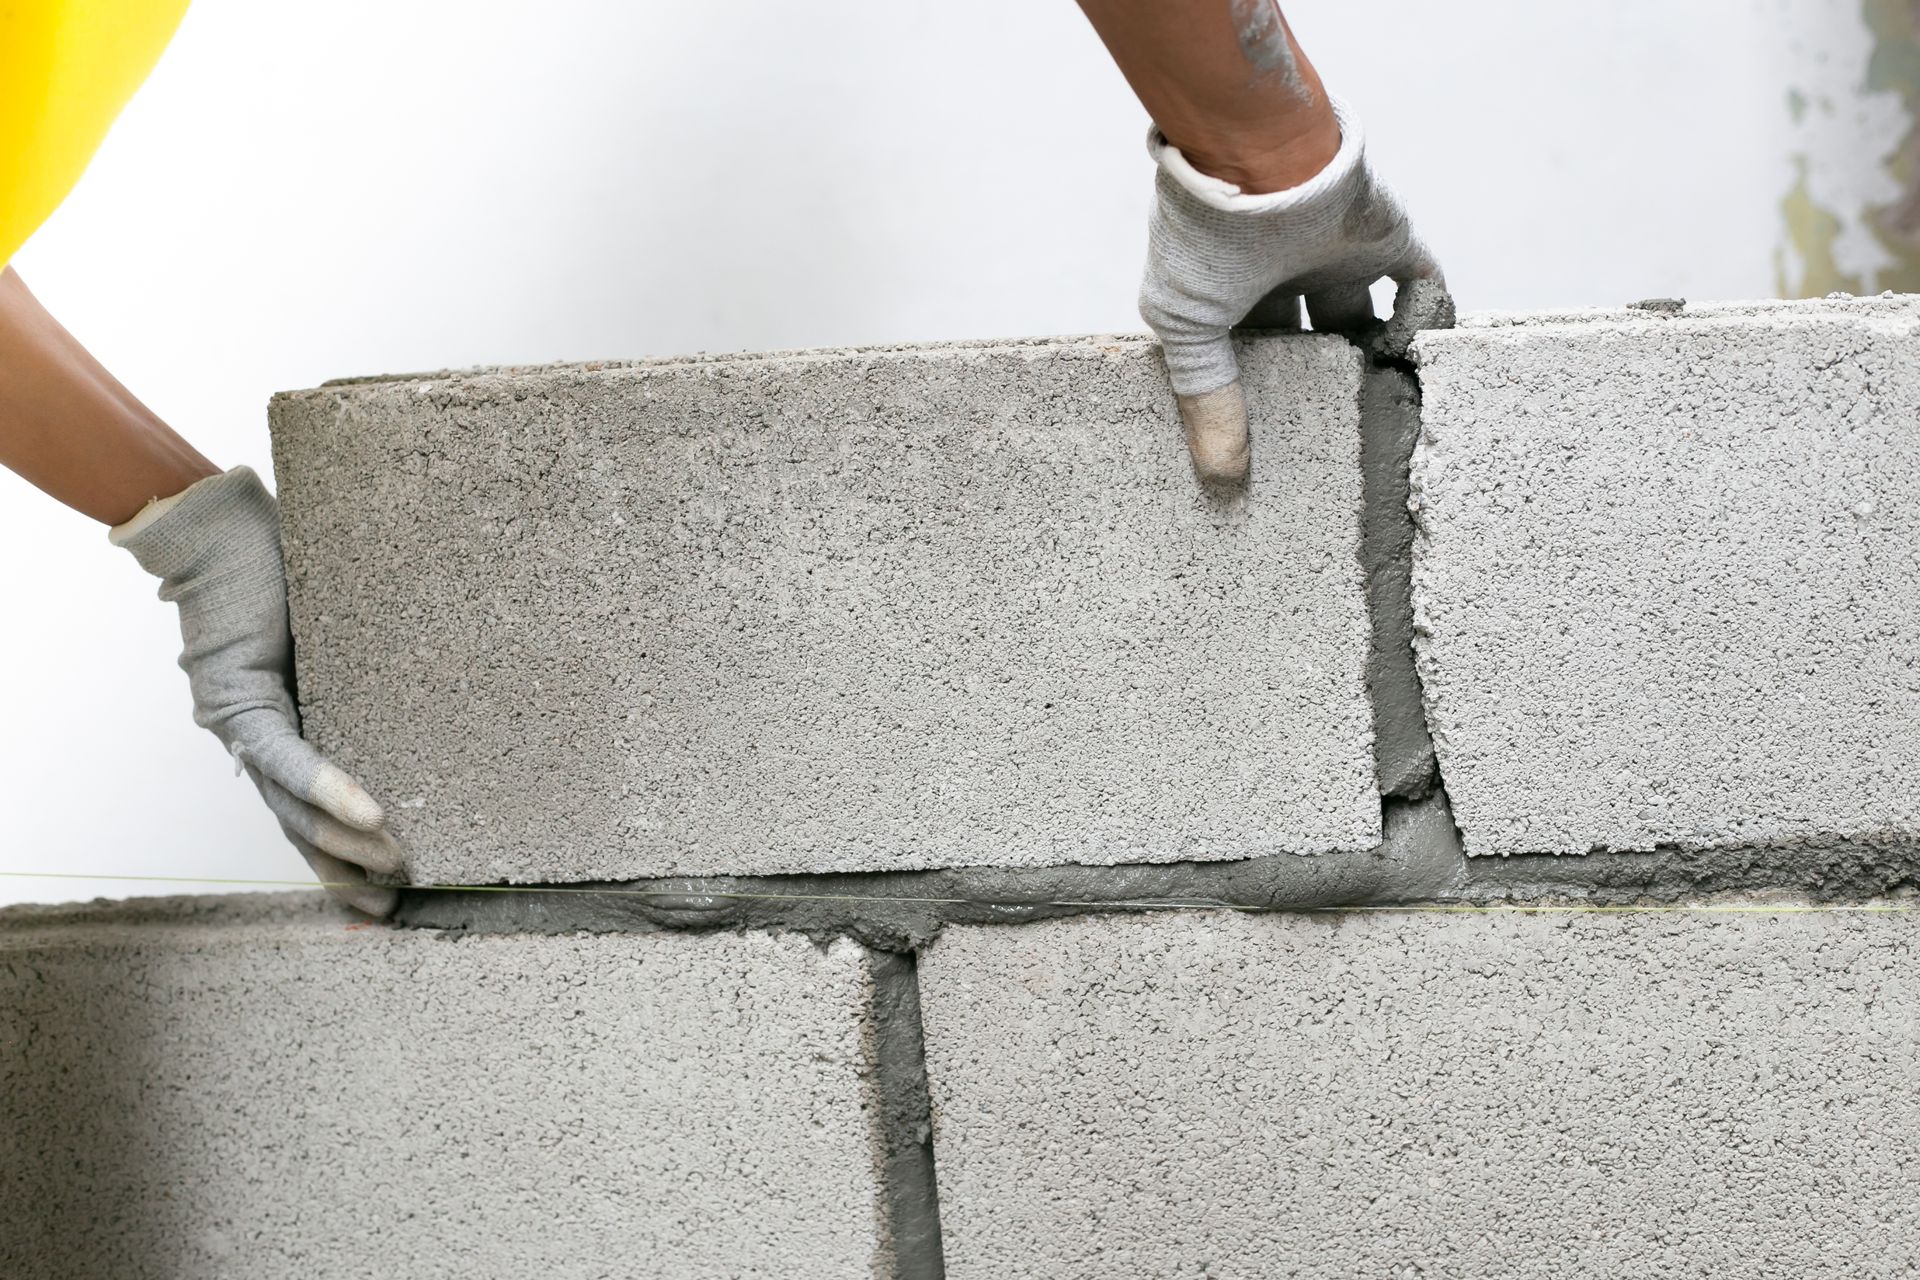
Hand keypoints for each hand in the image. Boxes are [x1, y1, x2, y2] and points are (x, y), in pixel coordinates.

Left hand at [112, 467, 401, 915]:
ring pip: (293, 809)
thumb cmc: (280, 579)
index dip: (344, 863)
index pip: (310, 817)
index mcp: (280, 736)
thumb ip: (360, 683)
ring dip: (346, 843)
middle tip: (397, 906)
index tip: (387, 899)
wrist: (222, 535)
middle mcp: (253, 746)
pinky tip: (368, 815)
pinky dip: (328, 788)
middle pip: (301, 830)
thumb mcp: (333, 647)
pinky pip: (286, 758)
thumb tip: (438, 701)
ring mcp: (243, 729)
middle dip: (349, 875)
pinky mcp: (241, 703)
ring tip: (395, 867)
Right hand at [1138, 97, 1443, 485]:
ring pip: (1364, 316)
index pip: (1248, 348)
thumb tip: (1221, 476)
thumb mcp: (1189, 326)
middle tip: (1328, 436)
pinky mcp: (1388, 239)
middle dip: (1317, 379)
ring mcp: (1338, 254)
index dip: (1256, 391)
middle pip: (1308, 338)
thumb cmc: (1203, 236)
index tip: (1266, 444)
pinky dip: (1430, 318)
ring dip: (1374, 356)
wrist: (1255, 153)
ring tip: (1383, 414)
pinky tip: (1425, 362)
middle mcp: (1284, 271)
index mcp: (1231, 288)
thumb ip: (1208, 397)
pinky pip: (1422, 284)